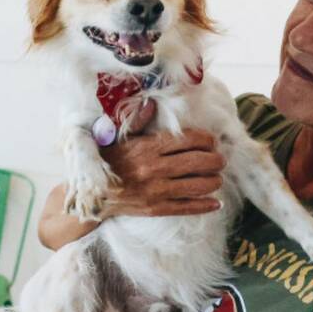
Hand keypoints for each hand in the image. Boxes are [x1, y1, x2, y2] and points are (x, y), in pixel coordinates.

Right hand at [99, 101, 225, 217]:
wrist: (92, 195)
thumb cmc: (107, 162)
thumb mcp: (119, 138)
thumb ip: (138, 121)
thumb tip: (152, 103)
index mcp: (147, 147)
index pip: (189, 140)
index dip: (207, 140)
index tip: (211, 141)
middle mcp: (154, 168)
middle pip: (199, 162)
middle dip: (216, 160)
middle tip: (220, 160)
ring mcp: (156, 191)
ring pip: (198, 185)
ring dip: (214, 181)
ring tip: (217, 178)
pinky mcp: (156, 209)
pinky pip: (186, 207)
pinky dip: (205, 206)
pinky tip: (215, 204)